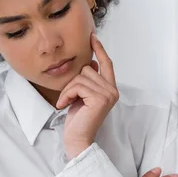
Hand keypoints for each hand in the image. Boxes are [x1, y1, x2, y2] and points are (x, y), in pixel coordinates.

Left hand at [56, 33, 118, 160]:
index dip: (99, 49)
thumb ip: (87, 80)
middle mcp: (112, 91)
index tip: (92, 36)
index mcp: (110, 89)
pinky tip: (65, 105)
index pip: (107, 64)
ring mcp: (108, 95)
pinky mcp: (100, 99)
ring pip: (80, 77)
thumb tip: (90, 63)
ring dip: (68, 89)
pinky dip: (67, 94)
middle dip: (72, 81)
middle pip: (87, 69)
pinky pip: (78, 86)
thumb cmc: (78, 120)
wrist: (77, 139)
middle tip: (68, 98)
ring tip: (67, 103)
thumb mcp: (81, 96)